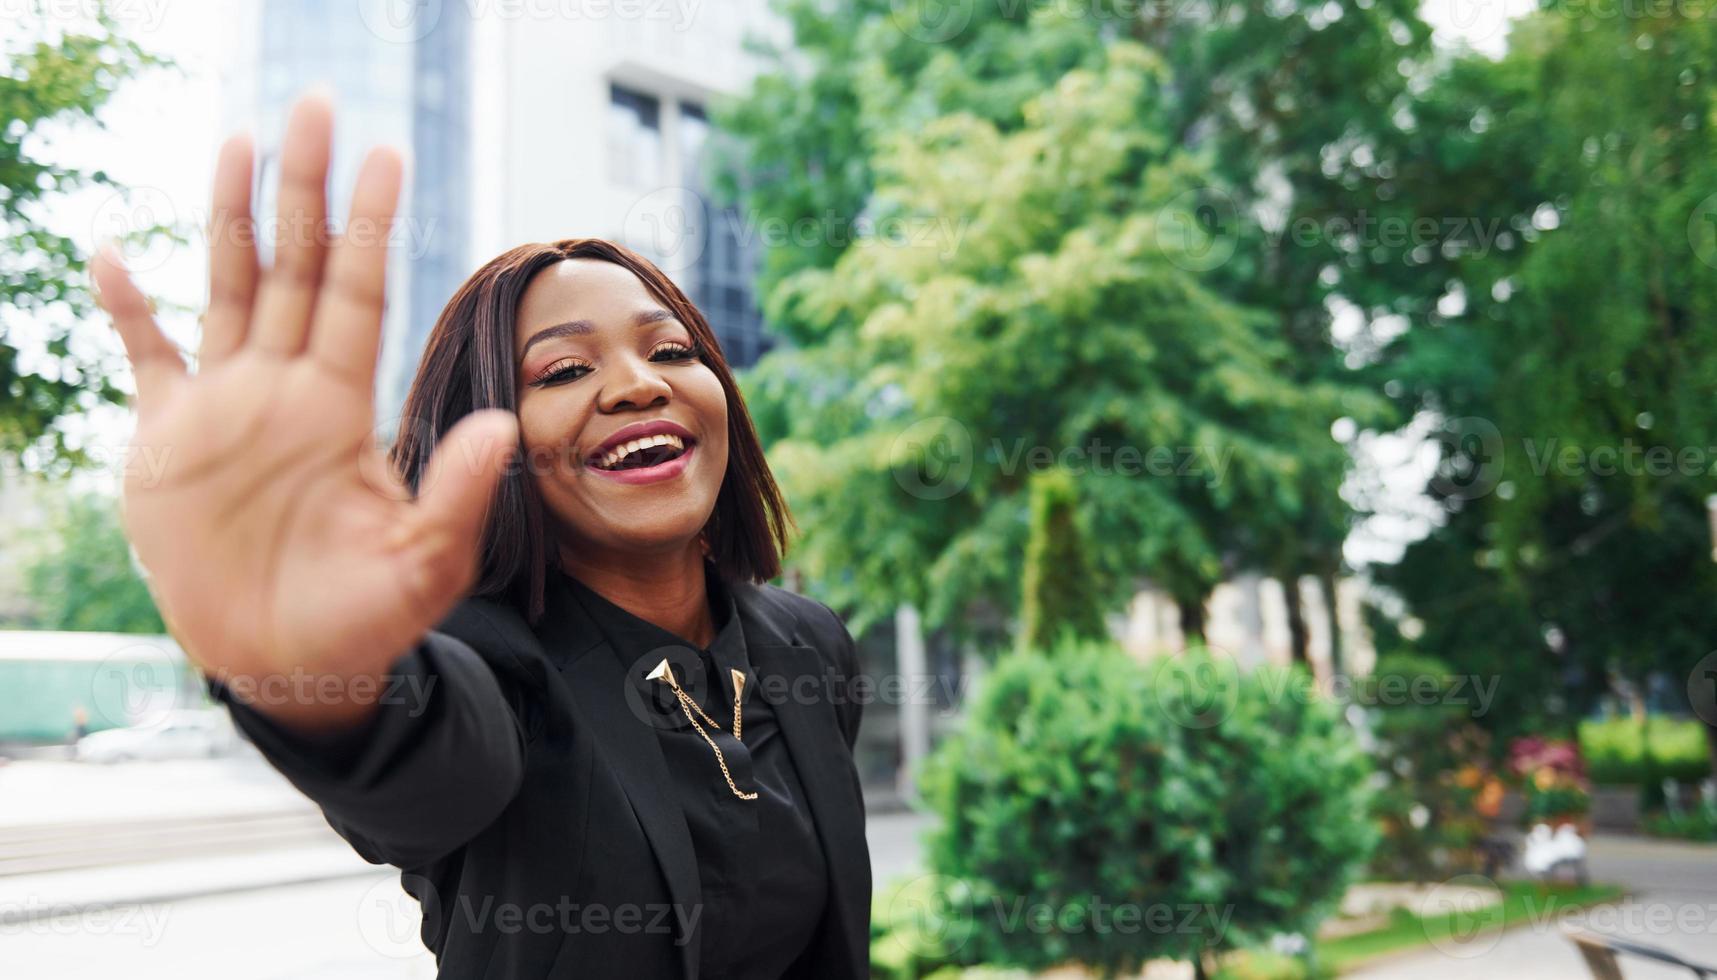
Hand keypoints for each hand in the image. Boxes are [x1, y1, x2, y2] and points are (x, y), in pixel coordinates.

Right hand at [92, 93, 516, 730]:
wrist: (289, 663)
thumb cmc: (365, 618)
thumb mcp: (425, 562)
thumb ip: (460, 493)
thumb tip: (507, 424)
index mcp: (344, 404)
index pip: (359, 290)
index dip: (368, 224)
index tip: (385, 154)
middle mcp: (287, 387)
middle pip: (296, 264)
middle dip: (304, 187)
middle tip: (315, 105)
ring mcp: (227, 406)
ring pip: (229, 285)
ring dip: (231, 216)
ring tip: (237, 140)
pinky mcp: (169, 440)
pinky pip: (148, 357)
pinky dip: (128, 310)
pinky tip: (112, 253)